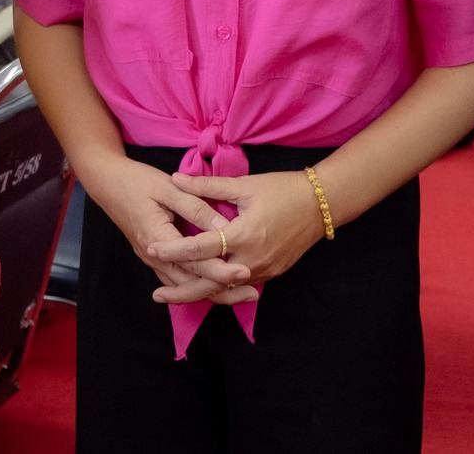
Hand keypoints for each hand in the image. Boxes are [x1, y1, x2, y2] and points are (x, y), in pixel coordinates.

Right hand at [78, 154, 256, 305]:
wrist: (108, 183)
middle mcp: (155, 257)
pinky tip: (218, 287)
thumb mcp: (168, 187)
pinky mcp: (156, 259)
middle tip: (252, 292)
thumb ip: (195, 206)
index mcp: (158, 239)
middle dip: (223, 289)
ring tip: (243, 294)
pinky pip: (179, 279)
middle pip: (192, 283)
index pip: (194, 262)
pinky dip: (199, 286)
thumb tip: (223, 224)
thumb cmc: (137, 181)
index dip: (220, 269)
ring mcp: (154, 260)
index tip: (244, 271)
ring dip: (214, 292)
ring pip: (186, 286)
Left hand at [154, 169, 323, 291]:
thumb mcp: (244, 185)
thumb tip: (176, 178)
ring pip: (225, 290)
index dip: (174, 249)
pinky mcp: (270, 274)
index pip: (200, 247)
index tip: (151, 249)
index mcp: (243, 235)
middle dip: (181, 292)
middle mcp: (252, 259)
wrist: (322, 204)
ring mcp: (263, 271)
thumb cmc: (283, 189)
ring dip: (199, 294)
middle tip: (156, 295)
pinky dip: (220, 289)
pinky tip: (203, 288)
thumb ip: (207, 185)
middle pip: (210, 284)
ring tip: (173, 296)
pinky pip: (239, 287)